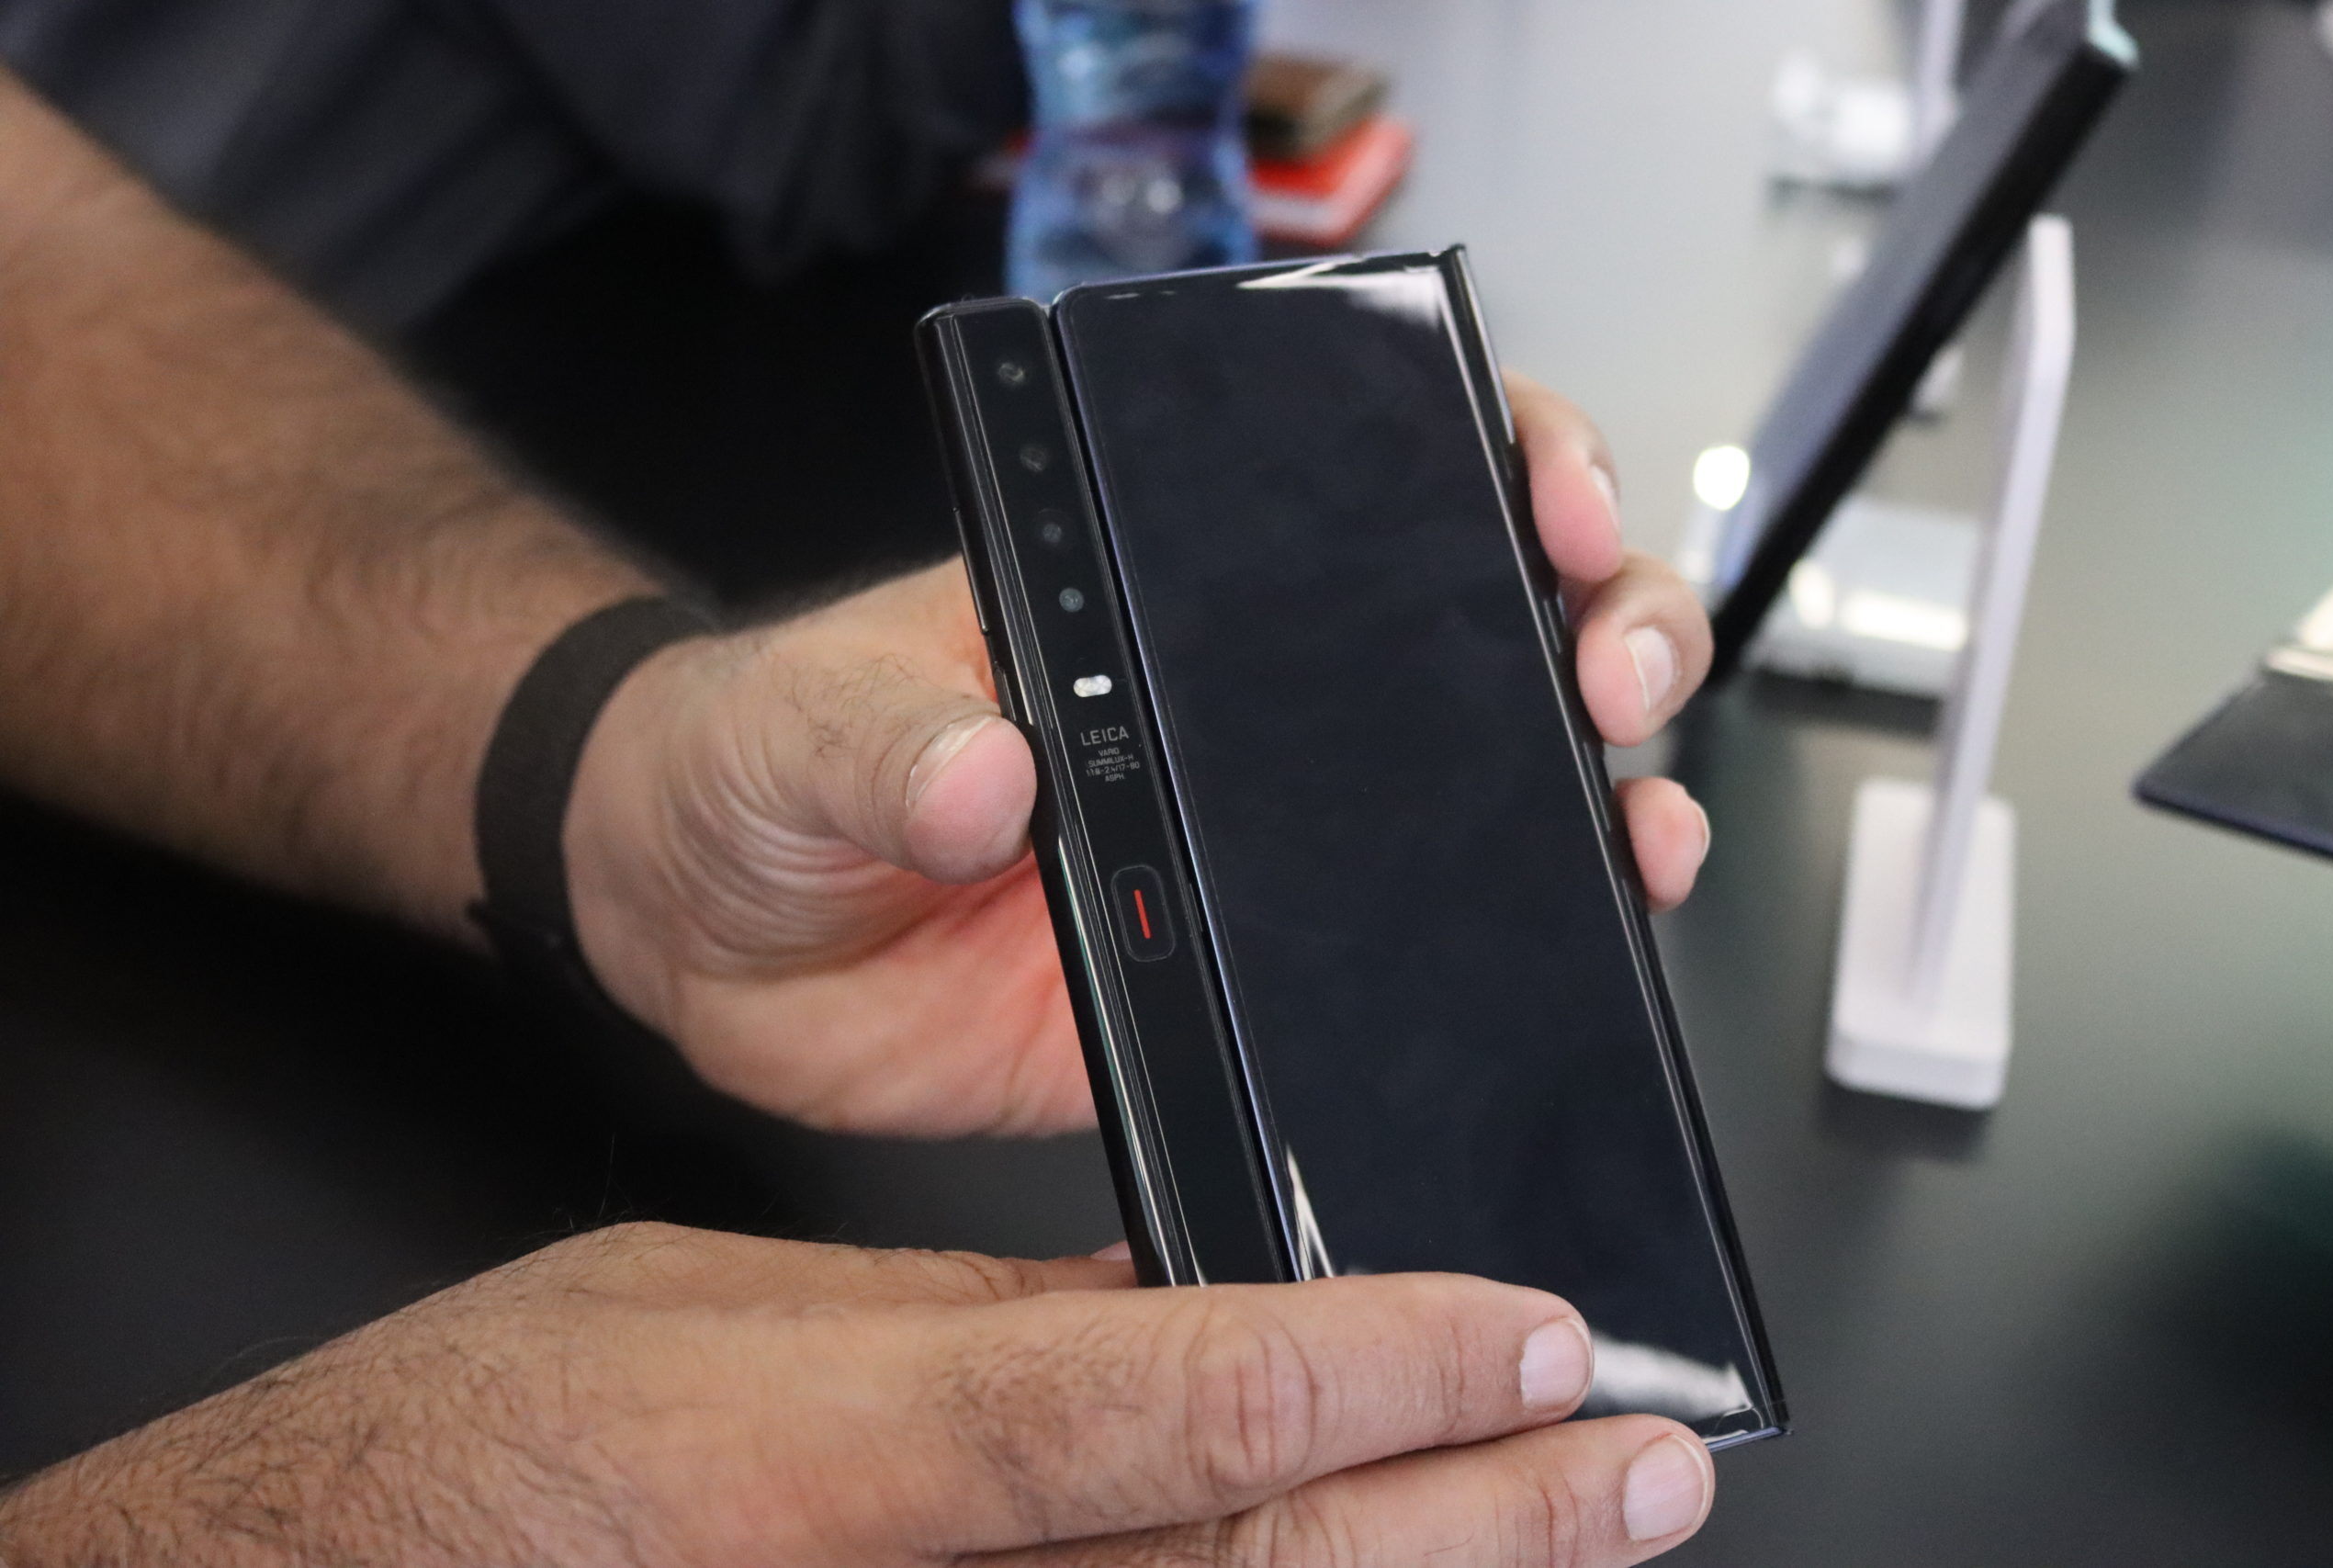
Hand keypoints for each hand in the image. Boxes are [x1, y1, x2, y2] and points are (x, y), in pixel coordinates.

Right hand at [0, 1226, 1715, 1565]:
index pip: (1160, 1412)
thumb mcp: (713, 1310)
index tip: (1531, 1334)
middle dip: (1481, 1516)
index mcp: (831, 1464)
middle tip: (1644, 1457)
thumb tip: (1175, 1291)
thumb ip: (960, 1318)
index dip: (1373, 1372)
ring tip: (1594, 1532)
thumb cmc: (485, 1454)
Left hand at [566, 376, 1713, 1135]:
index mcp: (1144, 604)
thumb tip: (991, 777)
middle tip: (1609, 665)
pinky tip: (1549, 973)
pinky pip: (1388, 989)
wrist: (694, 934)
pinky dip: (1489, 980)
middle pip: (1477, 636)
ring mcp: (1245, 859)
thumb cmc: (745, 765)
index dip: (1497, 462)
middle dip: (1601, 625)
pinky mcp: (1225, 993)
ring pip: (1475, 810)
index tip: (1549, 498)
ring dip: (1592, 809)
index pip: (1365, 484)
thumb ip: (885, 741)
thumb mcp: (799, 722)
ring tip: (1632, 830)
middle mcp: (1230, 721)